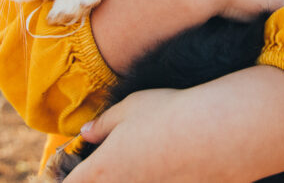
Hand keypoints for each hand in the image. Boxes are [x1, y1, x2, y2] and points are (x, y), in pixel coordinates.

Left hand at [65, 66, 283, 182]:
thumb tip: (86, 133)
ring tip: (141, 161)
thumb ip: (103, 124)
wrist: (219, 132)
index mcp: (103, 168)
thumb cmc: (171, 113)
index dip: (65, 179)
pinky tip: (169, 165)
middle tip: (110, 163)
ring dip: (132, 175)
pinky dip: (158, 176)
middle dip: (99, 176)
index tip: (71, 168)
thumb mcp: (130, 107)